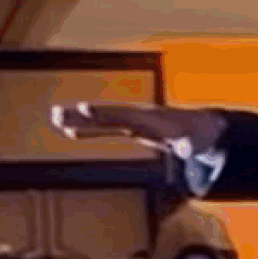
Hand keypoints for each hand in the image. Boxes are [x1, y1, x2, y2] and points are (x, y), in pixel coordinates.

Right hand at [51, 103, 225, 151]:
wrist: (202, 128)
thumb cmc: (199, 135)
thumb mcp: (198, 141)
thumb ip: (191, 145)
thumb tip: (188, 149)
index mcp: (153, 118)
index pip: (126, 114)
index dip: (106, 113)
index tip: (86, 109)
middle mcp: (139, 115)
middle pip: (107, 114)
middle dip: (84, 114)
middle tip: (58, 113)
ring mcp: (133, 120)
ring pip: (101, 119)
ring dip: (78, 119)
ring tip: (55, 117)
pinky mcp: (130, 127)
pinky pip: (104, 127)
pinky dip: (87, 129)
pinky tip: (68, 130)